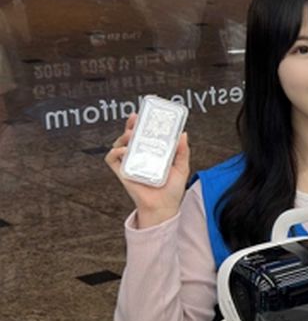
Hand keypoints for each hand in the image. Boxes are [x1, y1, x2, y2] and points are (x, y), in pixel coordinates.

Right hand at [104, 113, 189, 228]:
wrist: (164, 207)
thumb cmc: (172, 189)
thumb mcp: (182, 167)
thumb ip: (183, 151)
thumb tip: (183, 134)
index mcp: (152, 152)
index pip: (144, 134)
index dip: (141, 123)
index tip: (143, 113)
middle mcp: (139, 156)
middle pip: (130, 136)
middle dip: (130, 125)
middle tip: (136, 120)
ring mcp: (129, 163)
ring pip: (119, 144)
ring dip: (123, 136)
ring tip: (131, 135)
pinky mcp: (122, 172)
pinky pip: (111, 159)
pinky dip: (115, 152)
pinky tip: (125, 150)